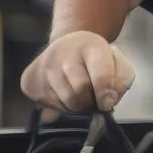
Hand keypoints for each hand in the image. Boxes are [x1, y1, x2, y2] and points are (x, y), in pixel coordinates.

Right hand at [20, 31, 135, 118]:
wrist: (69, 46)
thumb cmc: (96, 58)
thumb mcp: (118, 63)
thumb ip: (121, 81)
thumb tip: (107, 102)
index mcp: (91, 46)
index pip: (101, 74)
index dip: (105, 93)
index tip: (106, 104)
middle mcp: (63, 52)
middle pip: (80, 91)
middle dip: (90, 101)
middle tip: (93, 99)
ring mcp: (44, 66)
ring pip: (65, 101)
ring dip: (76, 106)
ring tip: (80, 96)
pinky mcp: (30, 80)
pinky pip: (49, 106)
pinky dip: (61, 107)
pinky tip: (64, 94)